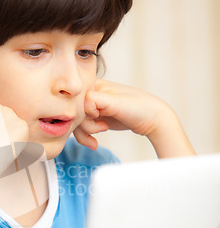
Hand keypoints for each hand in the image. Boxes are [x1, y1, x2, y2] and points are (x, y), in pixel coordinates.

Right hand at [74, 79, 194, 157]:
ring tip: (100, 136)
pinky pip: (82, 129)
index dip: (84, 112)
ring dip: (85, 134)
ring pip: (76, 123)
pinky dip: (86, 138)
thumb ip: (96, 99)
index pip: (75, 100)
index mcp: (94, 85)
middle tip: (102, 128)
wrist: (152, 119)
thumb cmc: (139, 107)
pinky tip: (94, 143)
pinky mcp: (96, 118)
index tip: (98, 115)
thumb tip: (81, 102)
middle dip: (85, 126)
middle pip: (74, 113)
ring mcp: (93, 107)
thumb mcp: (116, 102)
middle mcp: (91, 94)